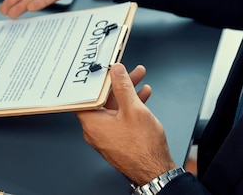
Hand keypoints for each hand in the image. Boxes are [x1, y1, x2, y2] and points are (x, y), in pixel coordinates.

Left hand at [75, 64, 175, 185]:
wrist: (156, 172)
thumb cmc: (143, 148)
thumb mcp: (134, 109)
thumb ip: (123, 87)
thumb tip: (117, 72)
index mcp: (92, 122)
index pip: (85, 95)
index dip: (95, 81)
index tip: (103, 70)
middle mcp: (95, 130)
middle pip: (102, 99)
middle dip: (117, 84)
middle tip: (128, 72)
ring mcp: (105, 135)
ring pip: (113, 108)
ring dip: (126, 93)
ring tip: (140, 80)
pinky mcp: (116, 139)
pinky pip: (119, 118)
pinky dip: (129, 107)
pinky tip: (142, 97)